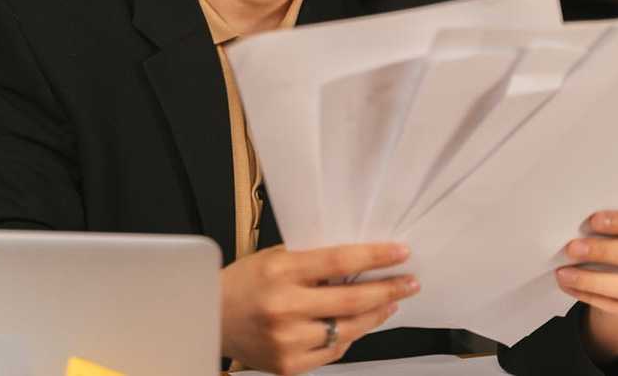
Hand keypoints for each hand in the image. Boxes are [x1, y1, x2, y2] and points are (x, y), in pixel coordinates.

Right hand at [221, 242, 418, 374]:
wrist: (207, 316)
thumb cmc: (243, 282)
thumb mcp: (275, 259)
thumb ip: (313, 262)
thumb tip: (359, 262)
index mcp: (280, 272)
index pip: (339, 261)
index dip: (375, 257)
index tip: (401, 253)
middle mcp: (285, 307)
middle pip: (352, 299)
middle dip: (388, 289)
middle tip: (410, 282)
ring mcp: (287, 340)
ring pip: (348, 329)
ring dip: (376, 315)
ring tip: (391, 302)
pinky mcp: (288, 365)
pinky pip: (333, 352)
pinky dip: (350, 337)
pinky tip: (359, 324)